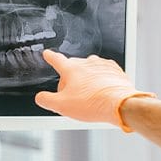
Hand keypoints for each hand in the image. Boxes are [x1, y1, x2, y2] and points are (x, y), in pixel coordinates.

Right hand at [35, 50, 155, 130]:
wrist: (119, 104)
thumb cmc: (92, 103)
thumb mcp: (61, 106)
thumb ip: (46, 100)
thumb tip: (41, 97)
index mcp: (71, 69)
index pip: (57, 60)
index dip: (50, 57)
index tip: (48, 54)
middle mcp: (87, 63)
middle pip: (73, 68)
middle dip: (70, 79)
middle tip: (72, 96)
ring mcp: (102, 66)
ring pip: (89, 70)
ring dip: (86, 80)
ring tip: (88, 97)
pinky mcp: (115, 71)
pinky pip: (103, 74)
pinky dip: (101, 81)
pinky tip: (101, 93)